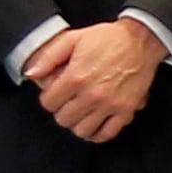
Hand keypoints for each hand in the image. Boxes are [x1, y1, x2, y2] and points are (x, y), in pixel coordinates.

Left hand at [27, 19, 164, 143]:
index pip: (49, 103)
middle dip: (62, 111)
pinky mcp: (125, 110)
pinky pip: (107, 134)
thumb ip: (49, 57)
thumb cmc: (108, 38)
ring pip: (82, 131)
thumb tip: (31, 74)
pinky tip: (94, 124)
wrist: (140, 41)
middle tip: (68, 102)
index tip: (55, 93)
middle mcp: (91, 94)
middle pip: (63, 119)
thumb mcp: (73, 39)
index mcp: (76, 77)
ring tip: (80, 112)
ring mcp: (109, 105)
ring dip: (78, 123)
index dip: (49, 98)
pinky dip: (98, 133)